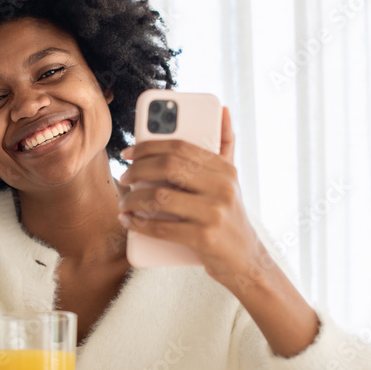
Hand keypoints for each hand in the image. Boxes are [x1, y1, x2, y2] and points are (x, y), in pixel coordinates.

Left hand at [118, 106, 261, 288]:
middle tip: (124, 176)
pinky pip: (162, 227)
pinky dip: (139, 224)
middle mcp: (222, 187)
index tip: (129, 152)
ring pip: (161, 197)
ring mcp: (213, 213)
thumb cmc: (230, 215)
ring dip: (134, 199)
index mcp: (224, 169)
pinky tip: (129, 221)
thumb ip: (225, 145)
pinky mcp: (204, 239)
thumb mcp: (231, 179)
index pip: (180, 147)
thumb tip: (222, 109)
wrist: (245, 260)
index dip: (148, 146)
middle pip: (168, 167)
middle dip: (138, 170)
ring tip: (124, 202)